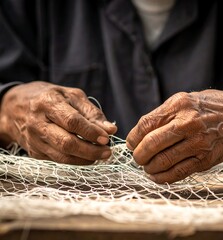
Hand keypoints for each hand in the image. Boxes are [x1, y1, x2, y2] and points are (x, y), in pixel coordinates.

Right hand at [0, 81, 116, 163]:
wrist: (16, 107)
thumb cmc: (51, 98)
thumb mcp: (72, 96)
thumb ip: (92, 113)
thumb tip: (111, 130)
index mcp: (48, 103)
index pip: (72, 121)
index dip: (91, 132)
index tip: (107, 138)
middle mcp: (38, 123)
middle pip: (66, 143)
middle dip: (90, 150)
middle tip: (107, 151)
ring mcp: (34, 140)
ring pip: (62, 156)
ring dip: (85, 159)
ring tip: (101, 155)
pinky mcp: (34, 152)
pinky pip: (58, 160)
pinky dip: (76, 161)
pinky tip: (87, 156)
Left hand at [126, 90, 222, 183]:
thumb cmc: (209, 108)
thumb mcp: (184, 100)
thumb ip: (162, 115)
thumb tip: (138, 135)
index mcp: (179, 106)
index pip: (145, 125)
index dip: (133, 138)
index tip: (131, 144)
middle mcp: (188, 124)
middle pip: (150, 144)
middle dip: (138, 155)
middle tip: (137, 158)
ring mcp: (198, 143)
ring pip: (162, 162)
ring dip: (148, 168)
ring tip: (147, 166)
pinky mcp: (205, 160)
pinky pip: (177, 173)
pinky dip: (162, 178)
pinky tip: (157, 176)